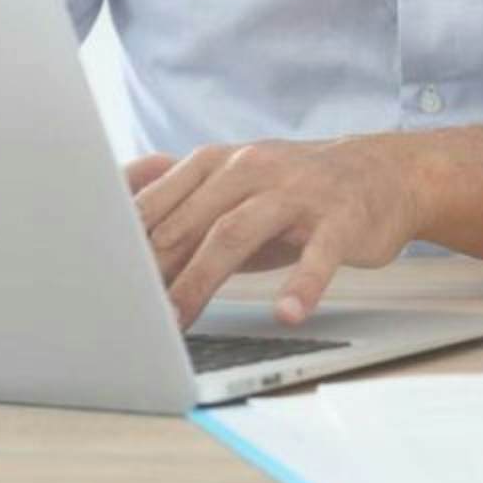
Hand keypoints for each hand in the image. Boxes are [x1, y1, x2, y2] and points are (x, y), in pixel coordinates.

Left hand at [124, 136, 426, 328]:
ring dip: (202, 278)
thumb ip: (177, 198)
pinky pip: (319, 254)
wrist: (382, 172)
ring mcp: (297, 192)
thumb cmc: (294, 189)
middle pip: (190, 220)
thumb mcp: (232, 183)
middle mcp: (251, 168)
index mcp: (217, 163)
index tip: (100, 279)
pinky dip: (302, 284)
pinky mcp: (341, 218)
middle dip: (155, 268)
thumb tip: (112, 213)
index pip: (159, 202)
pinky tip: (287, 311)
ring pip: (237, 233)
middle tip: (127, 311)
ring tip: (178, 318)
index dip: (127, 242)